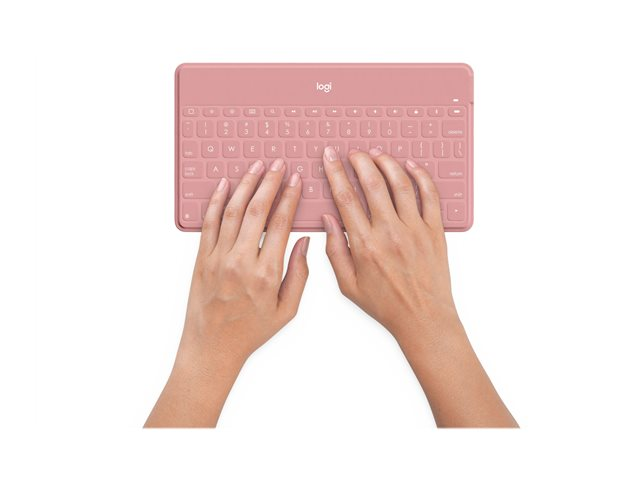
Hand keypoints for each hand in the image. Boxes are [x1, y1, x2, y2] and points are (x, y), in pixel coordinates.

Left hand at [146, 159, 308, 426]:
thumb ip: (299, 274)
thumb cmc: (251, 332)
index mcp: (266, 274)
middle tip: (279, 165)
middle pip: (256, 210)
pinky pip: (208, 223)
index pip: (280, 224)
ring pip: (231, 211)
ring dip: (245, 185)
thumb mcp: (286, 310)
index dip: (289, 198)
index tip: (296, 181)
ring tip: (257, 167)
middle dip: (270, 183)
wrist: (212, 348)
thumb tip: (304, 242)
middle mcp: (240, 261)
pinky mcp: (201, 260)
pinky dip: (216, 201)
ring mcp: (217, 258)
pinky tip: (225, 185)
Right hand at [321, 146, 458, 345]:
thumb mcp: (348, 284)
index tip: (330, 157)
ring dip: (386, 163)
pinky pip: (430, 196)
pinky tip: (410, 166)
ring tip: (376, 154)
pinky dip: (421, 176)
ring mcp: (415, 229)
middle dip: (359, 161)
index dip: (335, 172)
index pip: (345, 198)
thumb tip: (328, 220)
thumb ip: (334, 250)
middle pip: (372, 183)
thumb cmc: (385, 304)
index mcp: (365, 244)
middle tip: (353, 152)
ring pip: (400, 184)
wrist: (423, 318)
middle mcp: (390, 232)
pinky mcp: (435, 231)